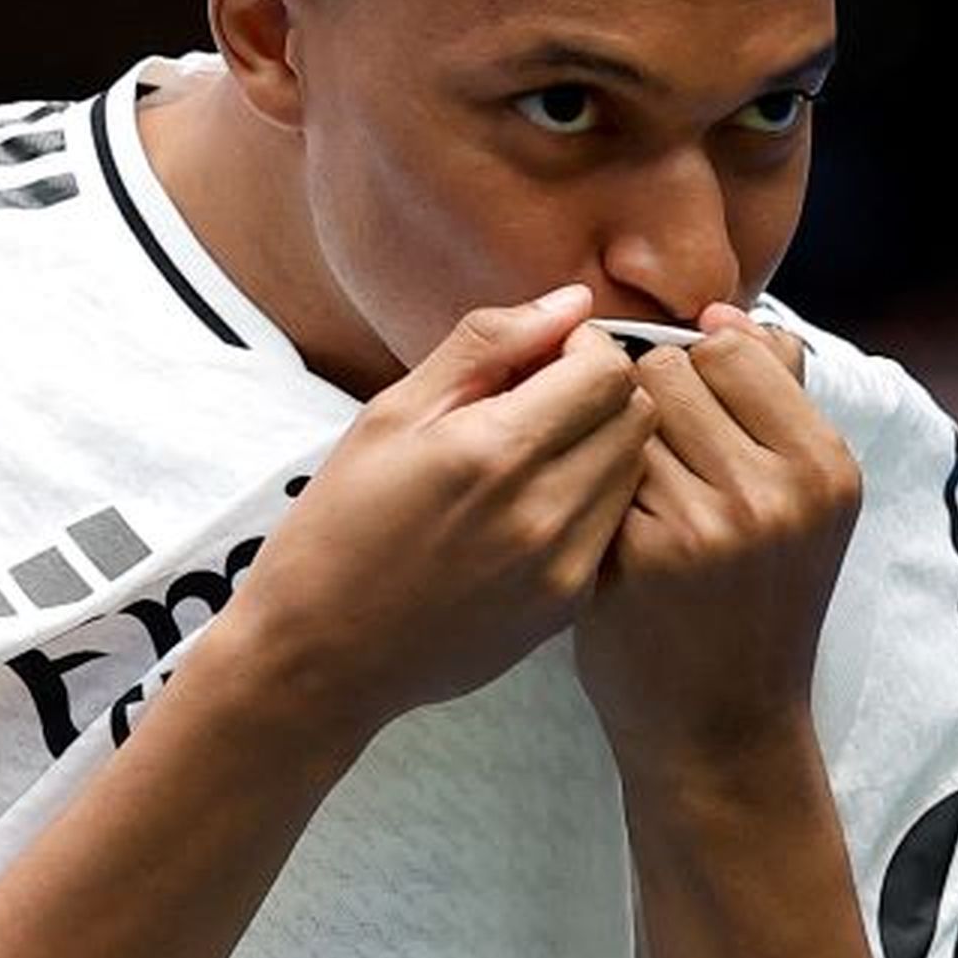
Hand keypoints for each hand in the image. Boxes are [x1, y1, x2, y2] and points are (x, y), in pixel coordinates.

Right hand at [231, 285, 656, 736]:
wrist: (321, 654)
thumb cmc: (339, 525)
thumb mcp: (390, 414)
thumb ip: (485, 347)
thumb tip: (571, 303)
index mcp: (493, 450)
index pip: (606, 368)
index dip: (581, 347)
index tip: (539, 360)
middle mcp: (543, 511)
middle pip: (636, 415)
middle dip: (599, 392)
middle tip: (539, 404)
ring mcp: (563, 566)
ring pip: (635, 470)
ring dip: (602, 445)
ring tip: (535, 457)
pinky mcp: (567, 606)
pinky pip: (614, 526)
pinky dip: (590, 502)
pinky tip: (531, 510)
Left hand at [572, 303, 861, 787]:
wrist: (721, 726)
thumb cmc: (752, 602)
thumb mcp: (801, 503)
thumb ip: (775, 400)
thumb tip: (725, 312)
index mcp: (825, 465)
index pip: (737, 344)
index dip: (697, 372)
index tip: (693, 422)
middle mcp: (777, 489)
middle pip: (674, 368)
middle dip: (652, 403)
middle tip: (660, 468)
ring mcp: (708, 522)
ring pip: (626, 412)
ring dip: (618, 441)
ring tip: (639, 498)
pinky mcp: (641, 552)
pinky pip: (594, 466)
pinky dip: (592, 489)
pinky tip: (609, 532)